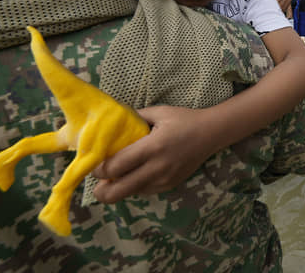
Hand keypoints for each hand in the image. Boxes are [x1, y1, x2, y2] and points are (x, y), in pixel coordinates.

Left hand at [93, 105, 223, 202]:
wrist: (211, 133)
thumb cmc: (183, 119)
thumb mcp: (158, 112)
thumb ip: (133, 117)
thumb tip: (111, 123)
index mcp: (152, 147)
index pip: (117, 166)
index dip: (99, 169)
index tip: (93, 164)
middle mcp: (157, 167)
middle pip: (119, 190)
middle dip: (102, 191)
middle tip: (96, 184)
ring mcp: (164, 179)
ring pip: (131, 193)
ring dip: (119, 188)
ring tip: (114, 177)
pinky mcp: (170, 185)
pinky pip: (144, 191)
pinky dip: (134, 186)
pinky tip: (134, 174)